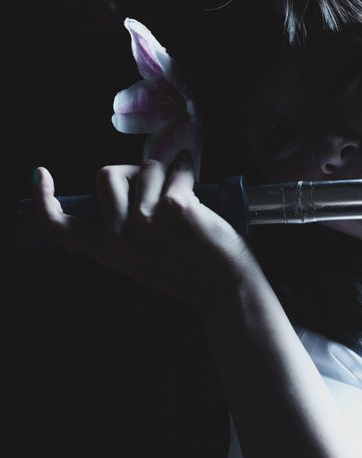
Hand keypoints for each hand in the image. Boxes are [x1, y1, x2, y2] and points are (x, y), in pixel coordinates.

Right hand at [33, 154, 264, 316]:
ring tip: (184, 204)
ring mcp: (145, 222)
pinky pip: (176, 169)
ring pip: (144, 168)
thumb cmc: (190, 272)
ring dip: (165, 176)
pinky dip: (187, 172)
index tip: (40, 175)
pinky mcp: (173, 208)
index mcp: (108, 252)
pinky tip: (197, 189)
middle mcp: (120, 238)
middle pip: (105, 175)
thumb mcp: (140, 259)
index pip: (60, 227)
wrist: (226, 288)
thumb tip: (113, 186)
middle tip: (159, 197)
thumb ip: (119, 231)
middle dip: (134, 175)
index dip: (44, 200)